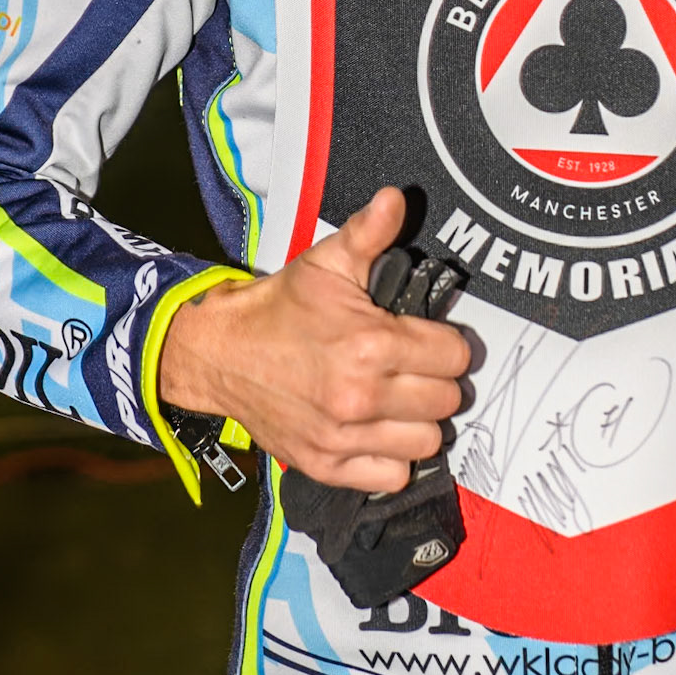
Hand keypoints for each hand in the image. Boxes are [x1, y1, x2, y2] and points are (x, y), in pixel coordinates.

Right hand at [157, 187, 469, 493]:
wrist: (221, 353)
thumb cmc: (279, 308)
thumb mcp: (327, 262)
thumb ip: (370, 233)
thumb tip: (396, 199)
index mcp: (370, 343)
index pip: (455, 357)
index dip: (448, 344)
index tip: (430, 339)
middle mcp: (360, 395)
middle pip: (447, 400)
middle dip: (437, 380)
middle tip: (415, 367)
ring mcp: (343, 435)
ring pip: (427, 441)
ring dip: (420, 421)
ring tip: (401, 400)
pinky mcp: (325, 464)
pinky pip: (391, 475)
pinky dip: (392, 458)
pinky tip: (379, 431)